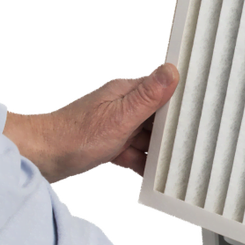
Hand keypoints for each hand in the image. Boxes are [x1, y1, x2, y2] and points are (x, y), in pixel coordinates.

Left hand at [2, 63, 178, 183]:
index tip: (203, 110)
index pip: (164, 90)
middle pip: (159, 116)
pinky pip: (135, 152)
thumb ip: (148, 96)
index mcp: (126, 91)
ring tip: (178, 162)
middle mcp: (123, 105)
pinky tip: (154, 174)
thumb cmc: (75, 135)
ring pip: (148, 136)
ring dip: (160, 150)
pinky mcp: (109, 143)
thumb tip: (172, 70)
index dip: (183, 100)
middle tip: (194, 144)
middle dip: (175, 130)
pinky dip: (144, 162)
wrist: (41, 157)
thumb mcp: (120, 117)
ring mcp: (116, 125)